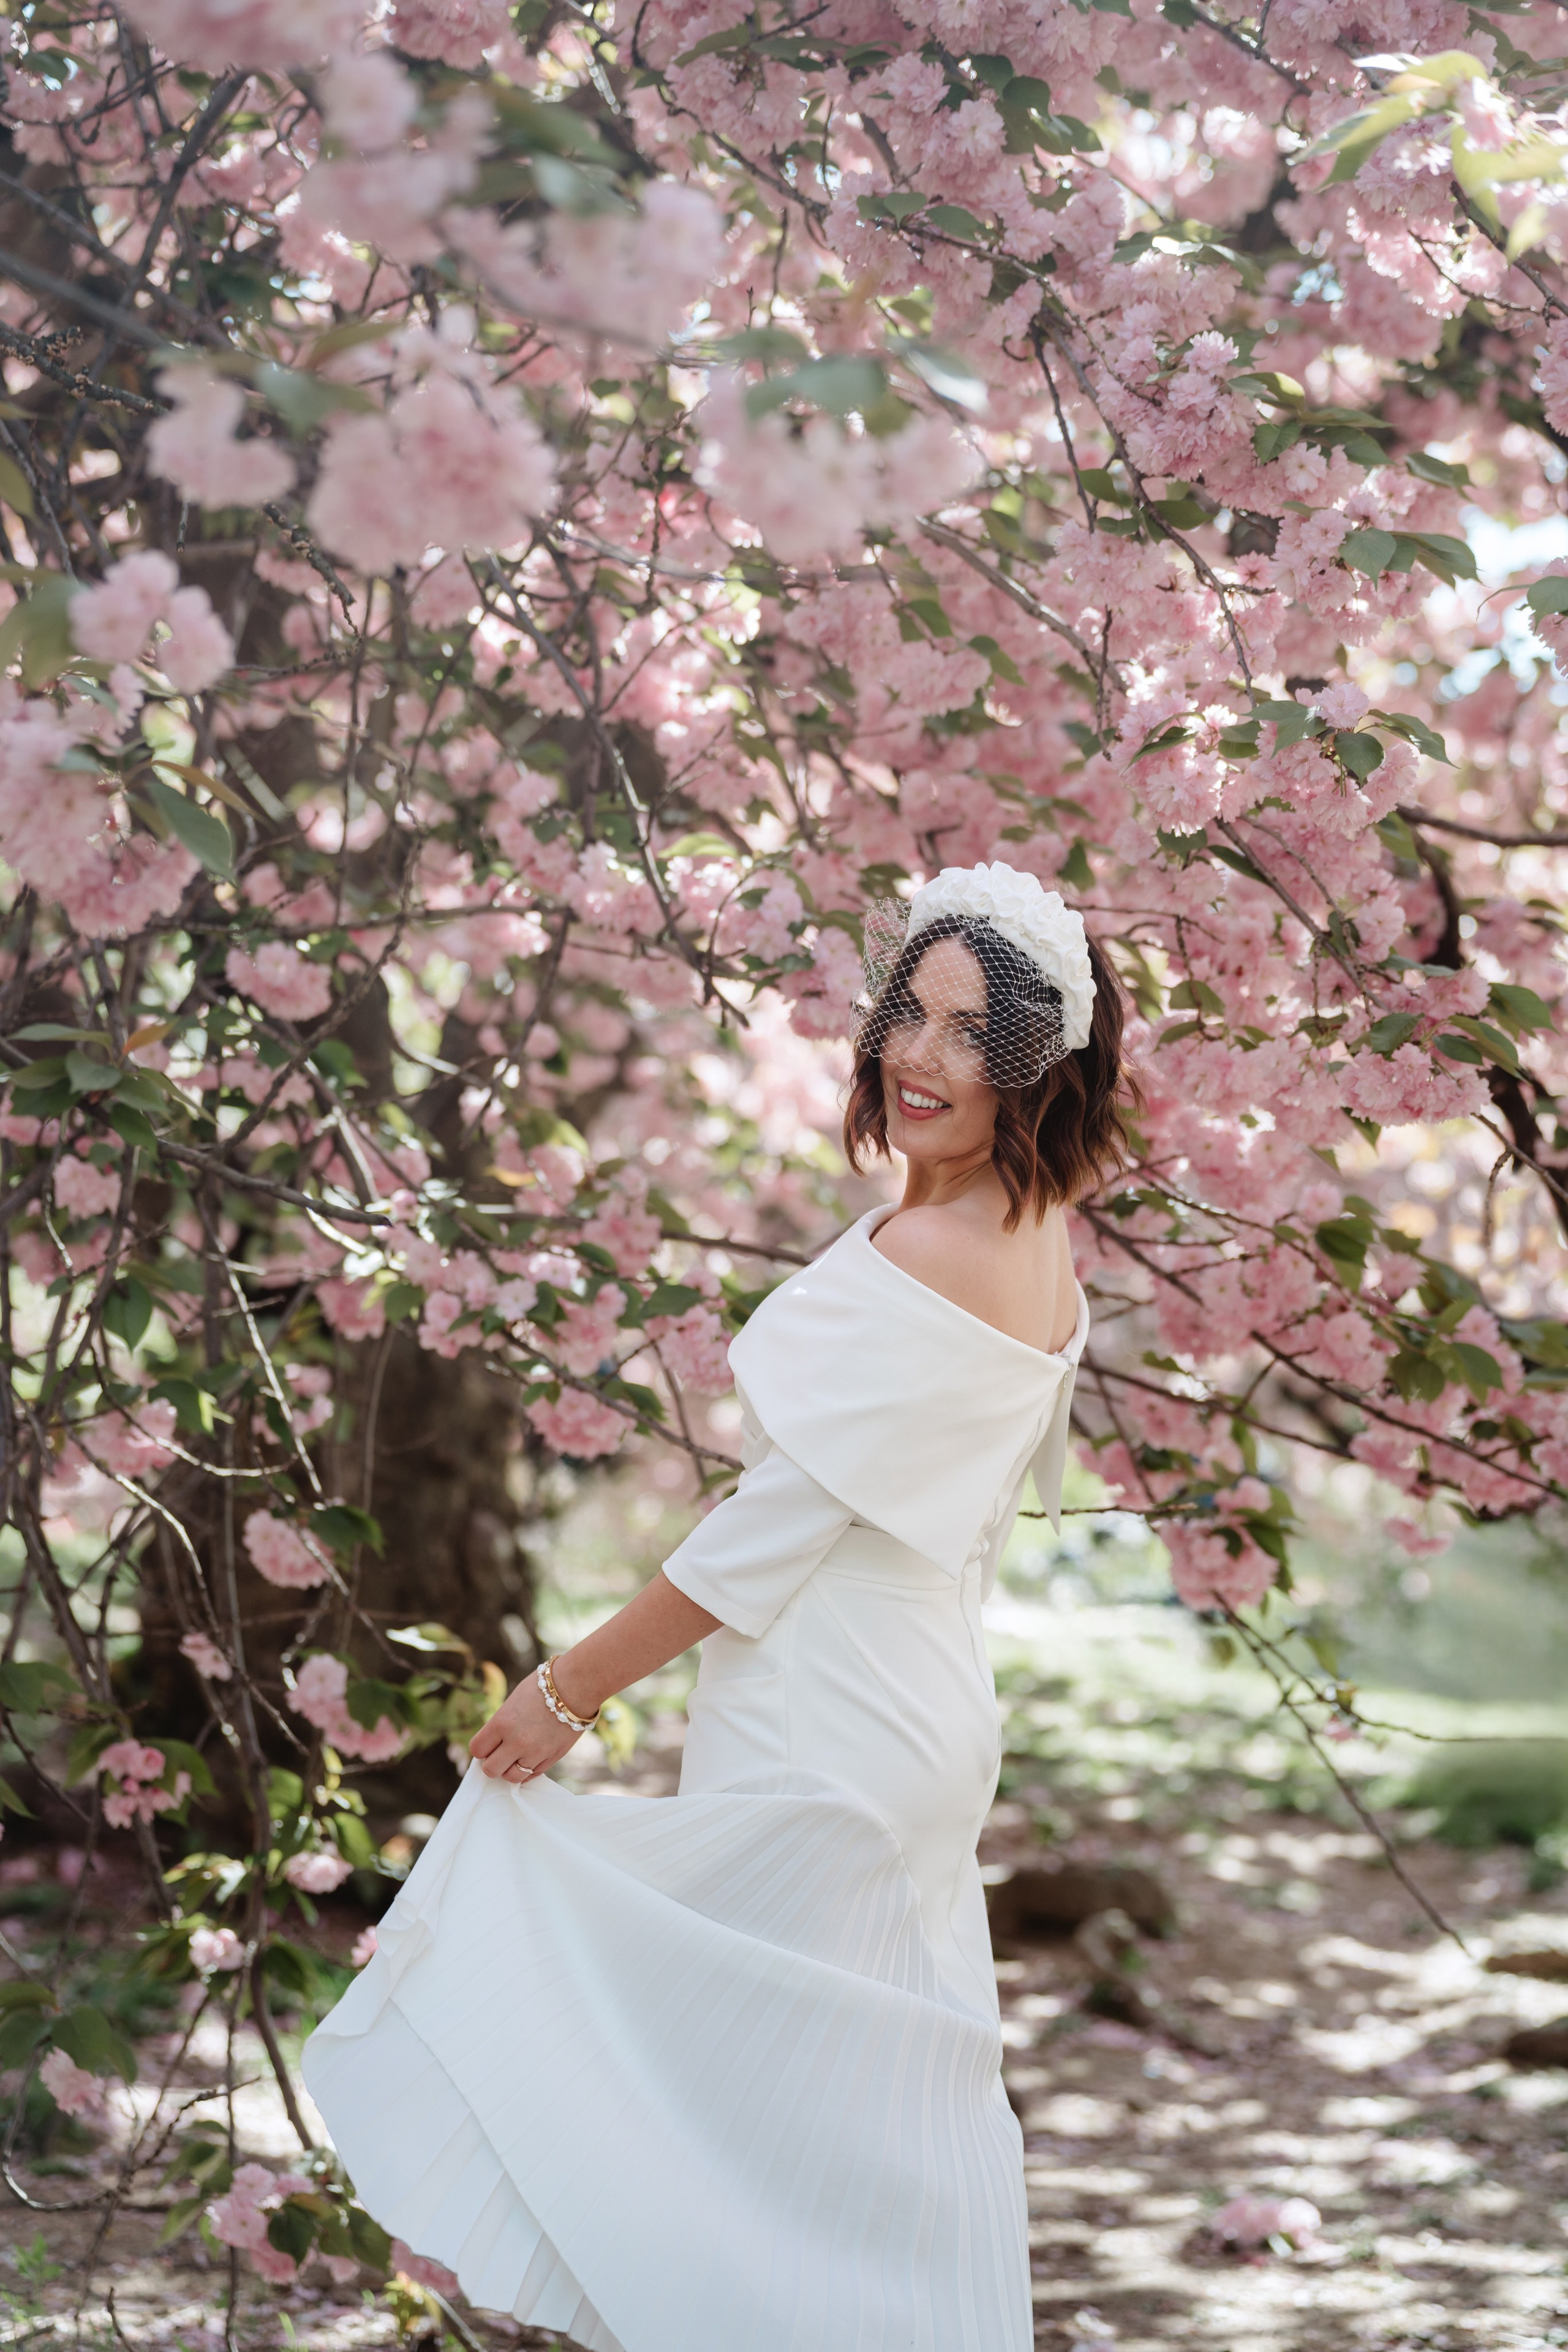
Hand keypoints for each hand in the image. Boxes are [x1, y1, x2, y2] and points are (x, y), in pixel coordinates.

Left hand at [468, 1668, 581, 1784]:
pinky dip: (528, 1769)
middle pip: (490, 1769)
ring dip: (510, 1769)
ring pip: (511, 1777)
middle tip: (500, 1753)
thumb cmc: (543, 1688)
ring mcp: (535, 1753)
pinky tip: (530, 1757)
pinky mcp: (551, 1759)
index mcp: (502, 1722)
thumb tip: (493, 1743)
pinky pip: (532, 1775)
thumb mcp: (513, 1702)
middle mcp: (516, 1742)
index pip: (477, 1749)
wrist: (577, 1686)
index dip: (481, 1747)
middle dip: (492, 1762)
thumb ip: (501, 1724)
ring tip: (516, 1756)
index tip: (487, 1744)